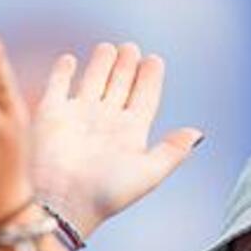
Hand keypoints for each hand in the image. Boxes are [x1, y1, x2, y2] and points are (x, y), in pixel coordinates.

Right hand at [31, 42, 203, 240]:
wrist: (63, 202)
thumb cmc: (107, 193)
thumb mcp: (149, 173)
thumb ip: (173, 151)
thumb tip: (198, 133)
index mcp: (129, 134)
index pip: (144, 99)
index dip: (150, 79)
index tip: (154, 60)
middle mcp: (105, 122)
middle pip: (119, 86)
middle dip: (126, 66)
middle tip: (131, 48)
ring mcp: (78, 116)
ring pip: (93, 81)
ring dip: (101, 64)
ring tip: (109, 47)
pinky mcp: (52, 114)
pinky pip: (58, 86)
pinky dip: (64, 72)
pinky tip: (71, 60)